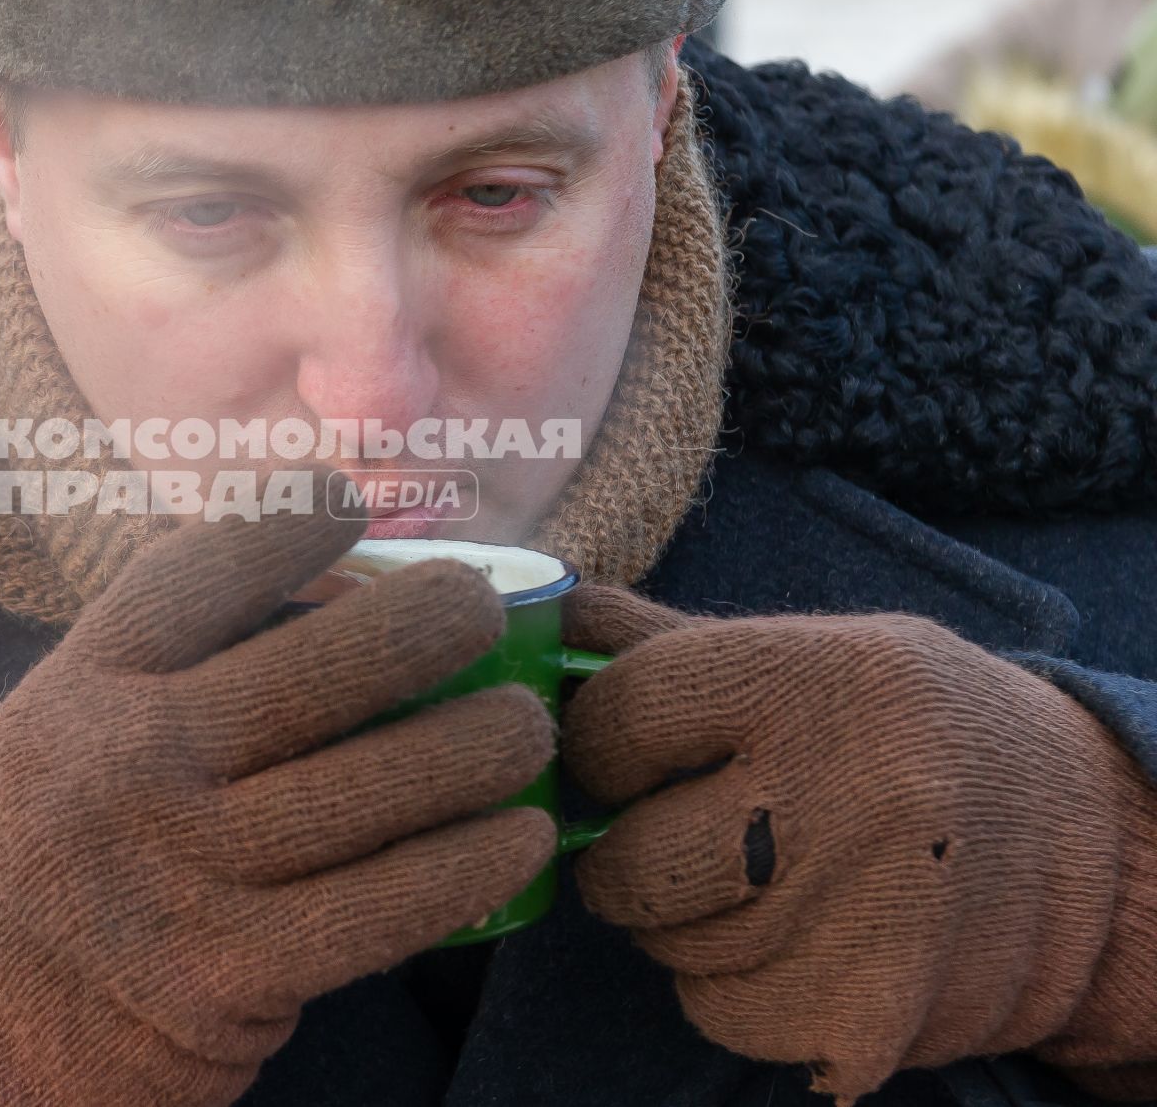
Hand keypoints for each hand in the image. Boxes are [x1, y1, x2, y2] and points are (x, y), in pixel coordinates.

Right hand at [0, 491, 558, 1106]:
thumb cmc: (64, 840)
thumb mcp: (68, 721)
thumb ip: (167, 652)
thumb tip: (338, 573)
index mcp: (83, 685)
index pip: (202, 570)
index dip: (291, 521)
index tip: (351, 504)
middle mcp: (124, 766)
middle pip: (314, 669)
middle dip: (431, 623)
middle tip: (481, 610)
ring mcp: (178, 875)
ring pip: (372, 788)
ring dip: (480, 748)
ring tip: (526, 727)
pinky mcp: (229, 976)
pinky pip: (383, 907)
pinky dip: (470, 864)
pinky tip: (520, 836)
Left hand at [561, 584, 1153, 1104]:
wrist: (1090, 849)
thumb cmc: (915, 731)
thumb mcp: (816, 650)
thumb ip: (666, 643)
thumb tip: (539, 611)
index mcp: (817, 680)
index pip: (616, 718)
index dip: (599, 741)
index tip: (627, 751)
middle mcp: (843, 796)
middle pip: (627, 861)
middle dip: (627, 850)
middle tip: (679, 831)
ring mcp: (860, 919)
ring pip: (668, 946)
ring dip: (684, 921)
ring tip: (766, 875)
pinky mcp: (867, 1018)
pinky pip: (718, 1011)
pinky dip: (732, 986)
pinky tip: (802, 936)